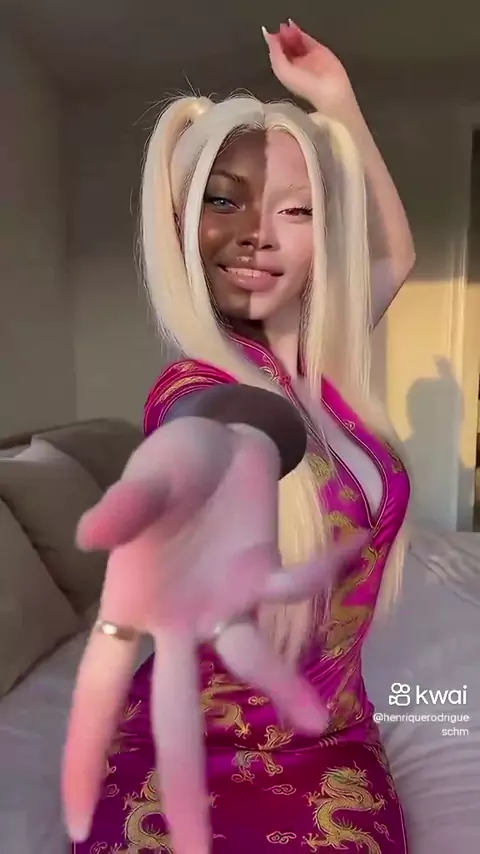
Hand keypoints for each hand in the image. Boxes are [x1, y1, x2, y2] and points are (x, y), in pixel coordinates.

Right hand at [62, 417, 366, 853]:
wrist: (218, 436)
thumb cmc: (168, 467)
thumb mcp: (144, 479)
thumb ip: (123, 508)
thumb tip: (90, 536)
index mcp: (131, 609)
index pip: (98, 692)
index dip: (84, 755)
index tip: (78, 824)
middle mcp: (177, 622)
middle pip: (175, 711)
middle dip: (183, 780)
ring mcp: (224, 605)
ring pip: (246, 661)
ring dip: (278, 684)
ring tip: (310, 718)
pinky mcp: (264, 575)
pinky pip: (294, 584)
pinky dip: (320, 570)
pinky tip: (351, 547)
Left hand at [263, 20, 354, 112]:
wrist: (329, 88)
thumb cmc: (305, 84)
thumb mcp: (282, 70)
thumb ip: (275, 53)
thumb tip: (271, 38)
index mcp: (286, 73)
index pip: (277, 56)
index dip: (273, 45)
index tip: (270, 34)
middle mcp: (296, 65)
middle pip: (286, 47)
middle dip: (281, 38)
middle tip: (280, 29)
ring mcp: (307, 57)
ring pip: (295, 42)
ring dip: (289, 33)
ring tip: (285, 27)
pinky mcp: (318, 50)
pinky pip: (306, 38)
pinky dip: (299, 32)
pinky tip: (292, 26)